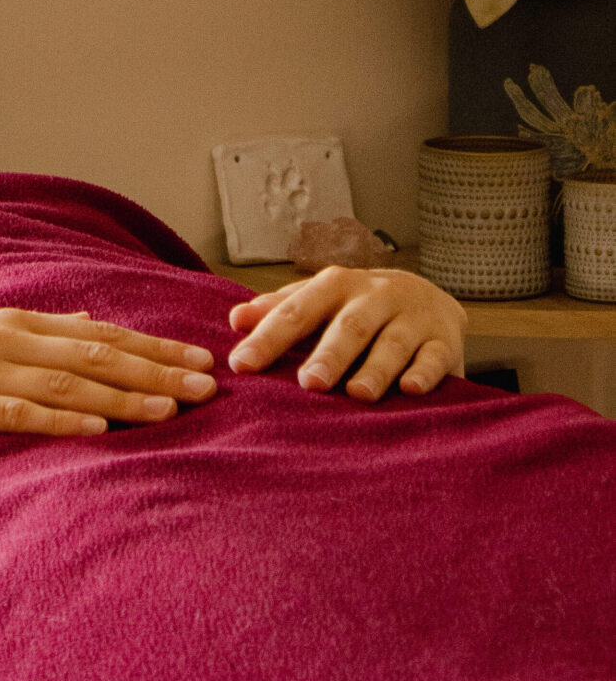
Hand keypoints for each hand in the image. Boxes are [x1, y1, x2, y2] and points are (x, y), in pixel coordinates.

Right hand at [0, 309, 217, 444]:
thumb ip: (33, 330)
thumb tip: (86, 321)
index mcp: (11, 322)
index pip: (98, 334)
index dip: (153, 346)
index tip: (200, 359)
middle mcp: (4, 340)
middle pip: (96, 355)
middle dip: (157, 370)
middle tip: (209, 386)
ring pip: (69, 384)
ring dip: (126, 397)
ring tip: (173, 411)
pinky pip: (20, 415)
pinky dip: (64, 422)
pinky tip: (101, 434)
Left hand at [226, 266, 465, 399]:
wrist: (428, 296)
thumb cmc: (356, 306)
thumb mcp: (319, 301)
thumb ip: (279, 310)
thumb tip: (236, 320)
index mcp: (335, 286)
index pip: (297, 311)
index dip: (268, 338)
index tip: (241, 365)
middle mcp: (374, 296)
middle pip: (349, 326)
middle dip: (329, 355)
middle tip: (309, 383)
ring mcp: (411, 317)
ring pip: (393, 342)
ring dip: (375, 368)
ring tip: (358, 394)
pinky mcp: (444, 340)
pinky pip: (435, 356)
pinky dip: (425, 373)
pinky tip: (412, 390)